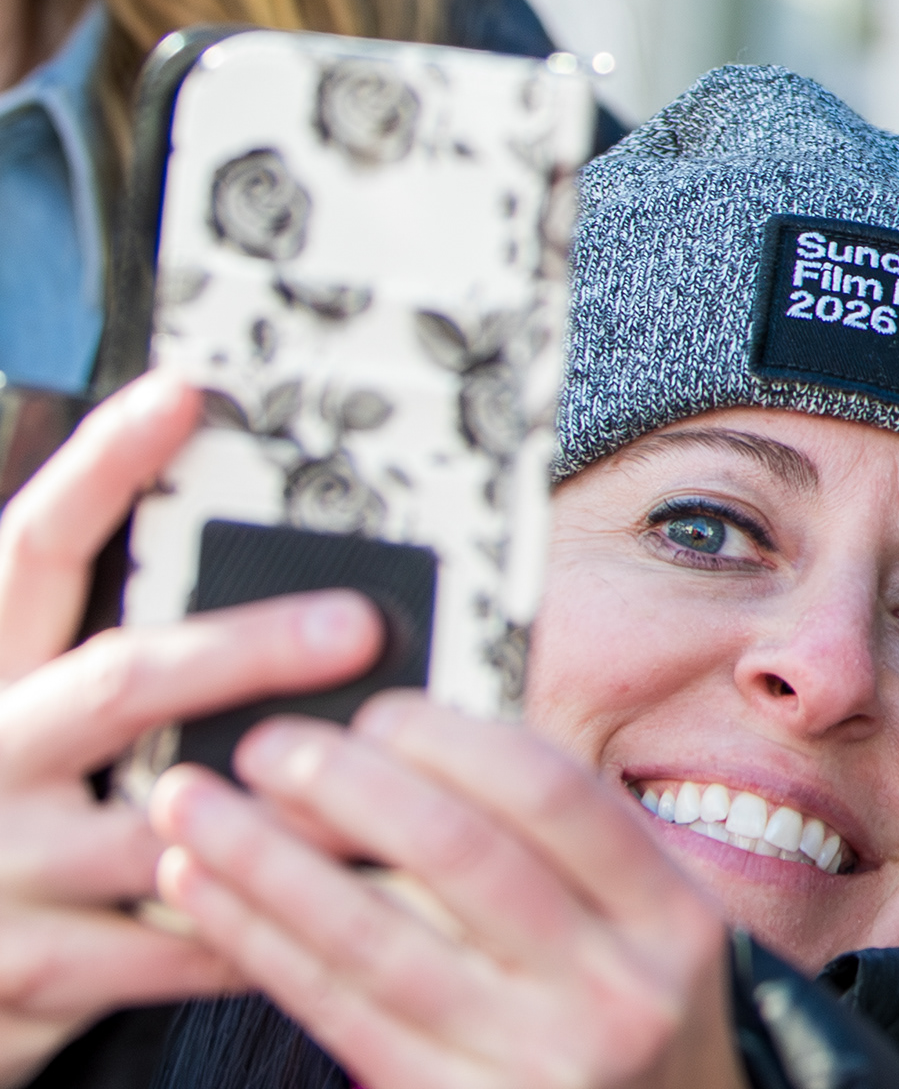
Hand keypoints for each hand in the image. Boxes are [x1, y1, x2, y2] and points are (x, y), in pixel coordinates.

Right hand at [0, 375, 384, 1084]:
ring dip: (294, 799)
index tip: (185, 391)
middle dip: (247, 648)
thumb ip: (118, 662)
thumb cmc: (9, 818)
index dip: (103, 468)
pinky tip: (364, 886)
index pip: (32, 550)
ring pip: (177, 820)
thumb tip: (296, 571)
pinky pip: (188, 937)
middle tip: (360, 620)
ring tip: (395, 767)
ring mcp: (1, 869)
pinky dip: (279, 914)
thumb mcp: (30, 721)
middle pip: (119, 681)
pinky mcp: (36, 971)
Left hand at [149, 695, 746, 1088]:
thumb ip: (556, 844)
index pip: (556, 795)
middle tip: (269, 747)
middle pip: (464, 857)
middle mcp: (614, 988)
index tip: (375, 711)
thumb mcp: (642, 924)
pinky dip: (263, 947)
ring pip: (377, 943)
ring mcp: (535, 1061)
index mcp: (671, 916)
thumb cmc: (628, 1015)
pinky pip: (340, 1015)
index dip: (454, 740)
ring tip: (196, 813)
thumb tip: (403, 751)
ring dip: (269, 866)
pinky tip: (212, 899)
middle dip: (348, 788)